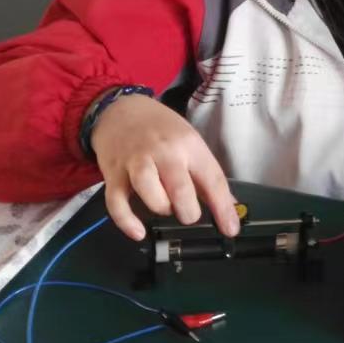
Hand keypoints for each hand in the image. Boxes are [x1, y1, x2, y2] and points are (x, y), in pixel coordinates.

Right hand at [89, 93, 239, 241]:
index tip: (230, 229)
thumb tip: (229, 205)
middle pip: (181, 191)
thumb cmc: (160, 128)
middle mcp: (164, 153)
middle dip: (189, 212)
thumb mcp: (189, 140)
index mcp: (189, 144)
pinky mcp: (113, 174)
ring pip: (152, 196)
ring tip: (166, 206)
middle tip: (189, 214)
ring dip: (162, 209)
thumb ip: (206, 173)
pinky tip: (139, 232)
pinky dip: (127, 222)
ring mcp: (136, 163)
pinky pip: (117, 204)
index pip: (212, 179)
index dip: (223, 208)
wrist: (121, 110)